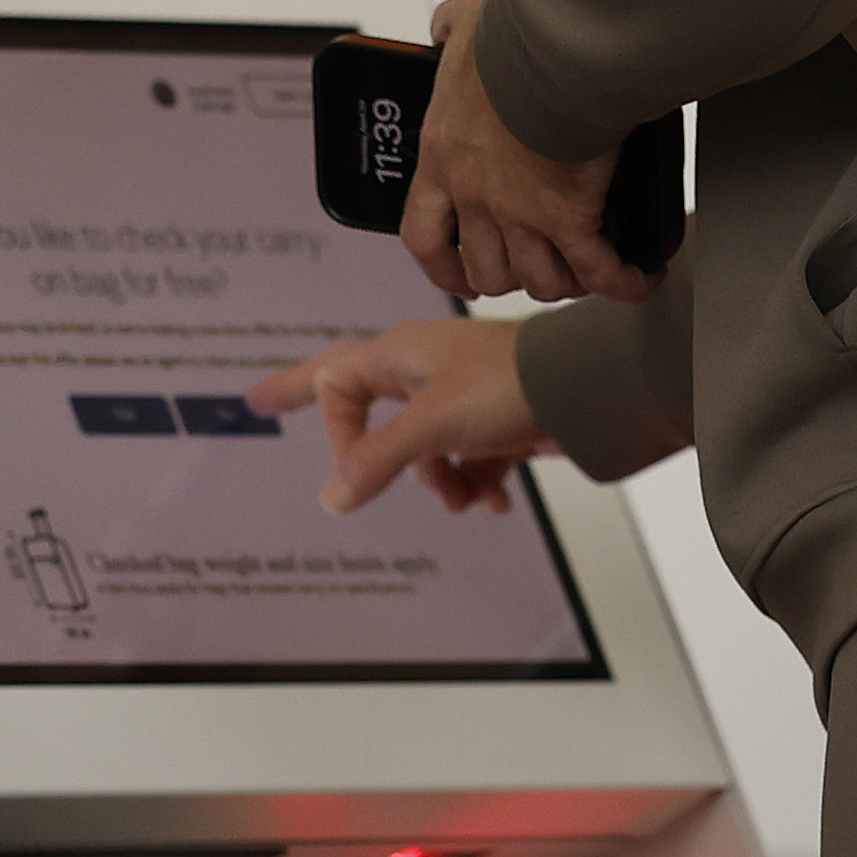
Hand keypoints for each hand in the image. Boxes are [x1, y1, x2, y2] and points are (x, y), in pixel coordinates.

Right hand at [251, 317, 555, 516]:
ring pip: (424, 449)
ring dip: (437, 482)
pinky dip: (476, 485)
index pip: (335, 378)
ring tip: (462, 500)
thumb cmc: (510, 383)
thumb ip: (378, 461)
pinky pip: (468, 461)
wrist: (588, 388)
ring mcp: (462, 397)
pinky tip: (494, 503)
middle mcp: (426, 371)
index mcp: (400, 354)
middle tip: (267, 403)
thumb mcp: (431, 424)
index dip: (321, 419)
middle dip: (349, 433)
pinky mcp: (496, 422)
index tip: (329, 464)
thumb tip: (332, 496)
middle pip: (369, 406)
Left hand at [400, 0, 650, 307]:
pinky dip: (620, 282)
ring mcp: (521, 212)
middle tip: (534, 268)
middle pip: (486, 269)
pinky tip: (639, 278)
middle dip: (513, 276)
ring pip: (539, 278)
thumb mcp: (463, 19)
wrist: (556, 47)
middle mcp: (476, 194)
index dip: (443, 268)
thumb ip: (449, 27)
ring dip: (564, 280)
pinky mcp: (570, 215)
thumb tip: (447, 27)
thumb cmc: (514, 33)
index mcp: (444, 155)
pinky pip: (595, 268)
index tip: (459, 277)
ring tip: (586, 271)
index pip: (425, 235)